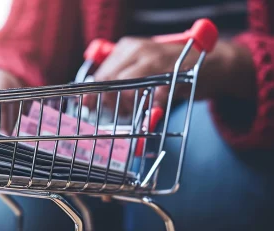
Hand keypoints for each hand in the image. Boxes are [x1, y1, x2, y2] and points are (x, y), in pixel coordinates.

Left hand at [84, 38, 255, 114]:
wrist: (211, 62)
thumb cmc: (170, 67)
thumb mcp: (142, 64)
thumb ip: (121, 76)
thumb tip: (96, 97)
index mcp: (127, 48)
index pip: (101, 73)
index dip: (92, 93)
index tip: (86, 108)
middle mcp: (139, 51)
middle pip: (110, 81)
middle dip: (107, 101)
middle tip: (112, 113)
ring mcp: (156, 63)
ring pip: (127, 90)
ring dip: (126, 106)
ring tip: (133, 111)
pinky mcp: (173, 77)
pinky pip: (153, 98)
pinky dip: (148, 110)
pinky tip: (149, 114)